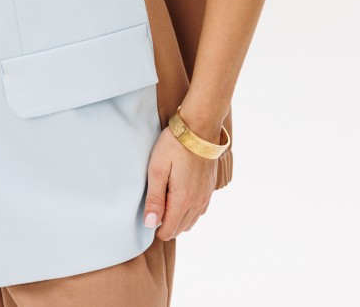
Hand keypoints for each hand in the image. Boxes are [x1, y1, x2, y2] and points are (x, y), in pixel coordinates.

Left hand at [143, 125, 217, 239]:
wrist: (200, 127)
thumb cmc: (175, 145)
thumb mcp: (157, 169)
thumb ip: (154, 198)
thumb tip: (150, 224)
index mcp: (183, 201)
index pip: (168, 232)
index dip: (155, 226)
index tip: (149, 208)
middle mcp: (197, 203)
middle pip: (179, 229)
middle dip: (166, 222)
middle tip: (156, 199)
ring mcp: (206, 196)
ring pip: (190, 221)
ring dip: (178, 217)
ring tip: (167, 195)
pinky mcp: (210, 188)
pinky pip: (199, 210)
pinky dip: (189, 209)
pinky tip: (180, 192)